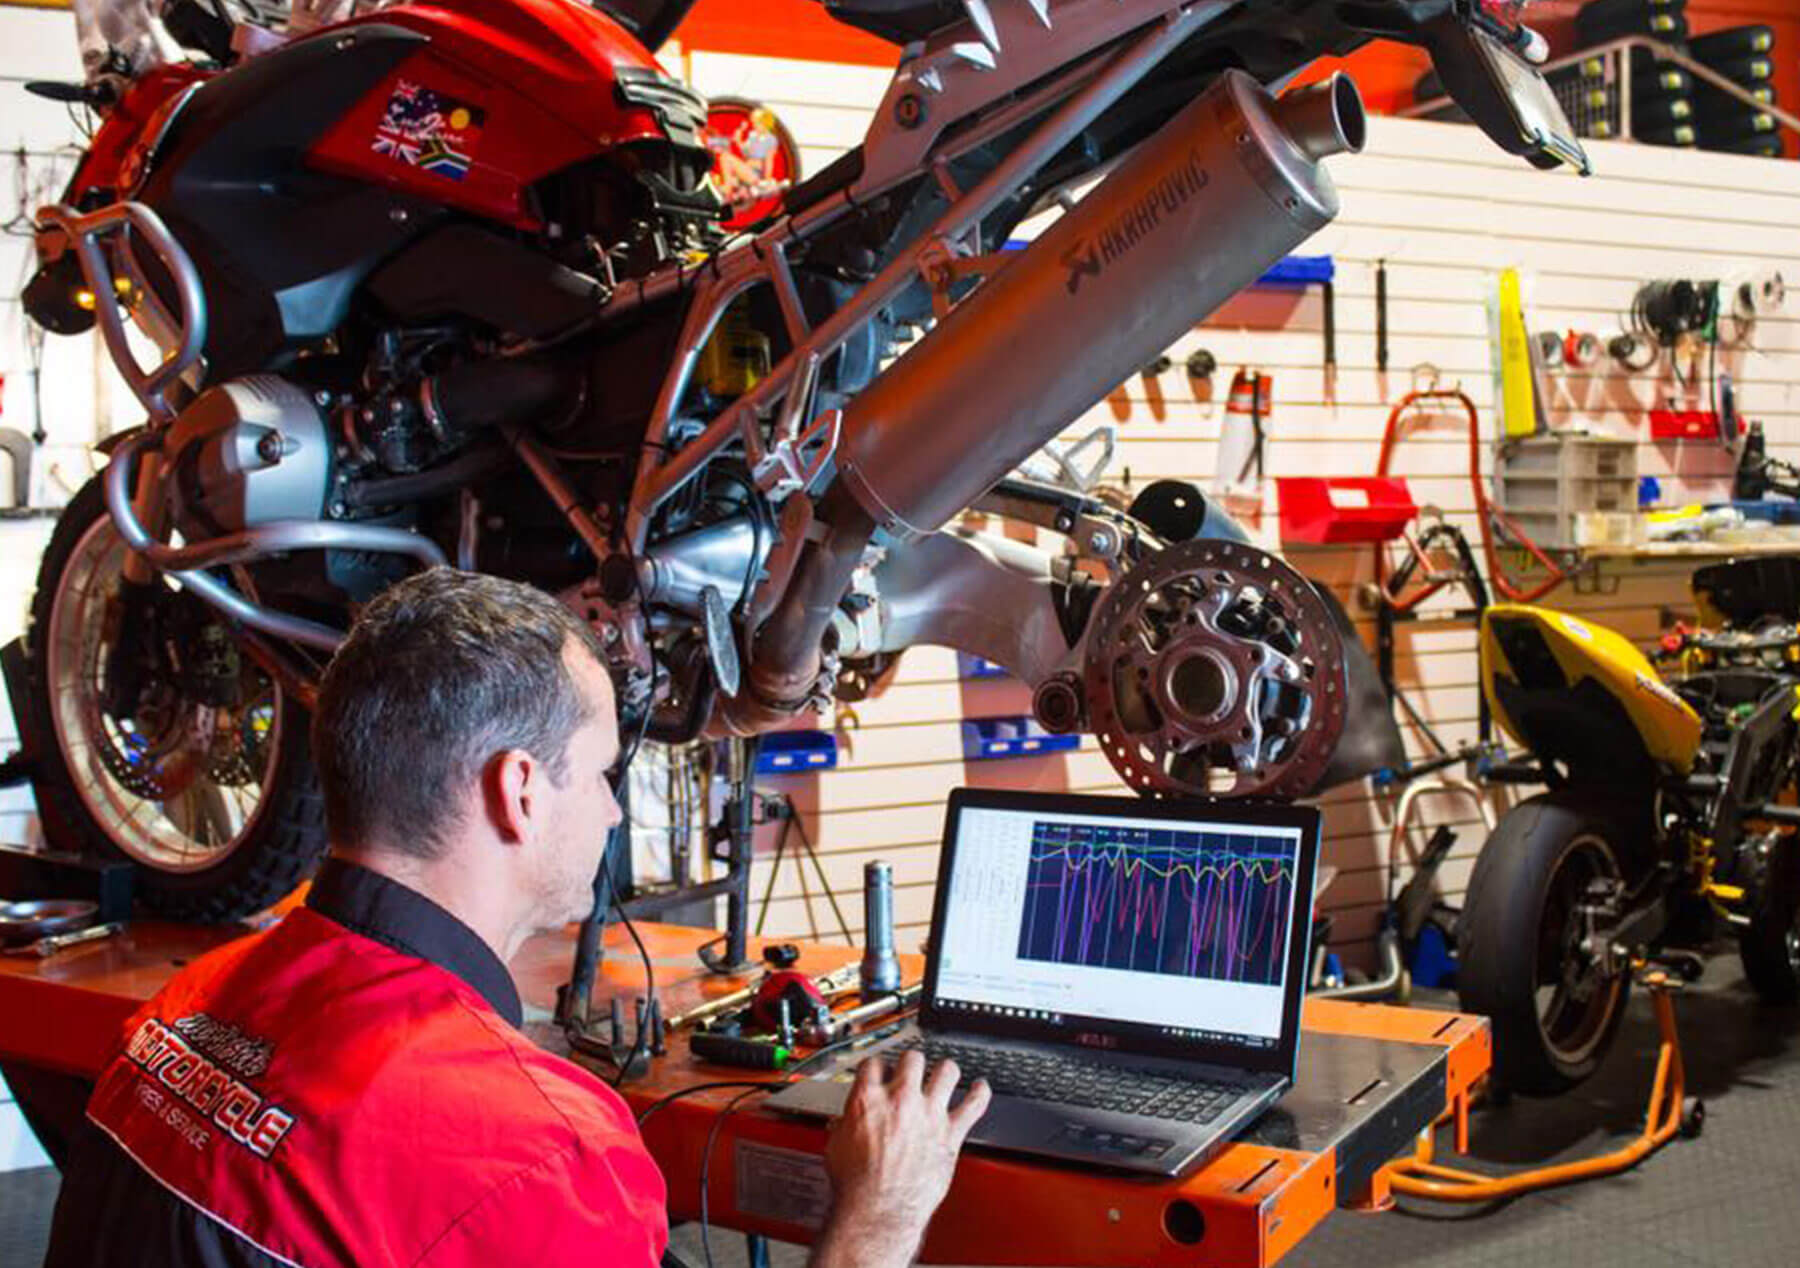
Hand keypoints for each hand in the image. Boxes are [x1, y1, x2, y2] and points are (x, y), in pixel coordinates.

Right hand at [809, 1051, 991, 1267]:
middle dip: (911, 1063)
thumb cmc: (857, 1186)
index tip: (881, 1072)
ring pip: (946, 1071)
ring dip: (945, 1071)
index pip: (874, 1063)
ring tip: (945, 1073)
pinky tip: (980, 1087)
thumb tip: (844, 1123)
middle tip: (912, 1070)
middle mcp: (901, 1100)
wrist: (878, 1211)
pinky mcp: (951, 1133)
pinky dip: (980, 1093)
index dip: (878, 1066)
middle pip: (913, 1059)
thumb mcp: (837, 1148)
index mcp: (869, 1100)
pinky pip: (974, 1105)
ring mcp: (929, 1114)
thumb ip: (844, 1127)